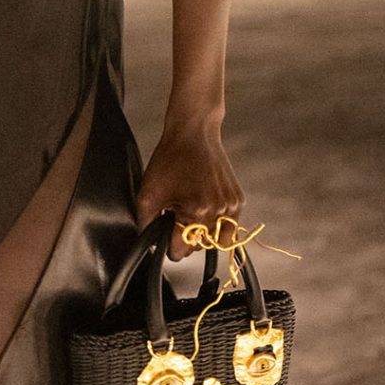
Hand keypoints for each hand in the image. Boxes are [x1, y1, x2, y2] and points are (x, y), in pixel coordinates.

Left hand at [136, 112, 242, 259]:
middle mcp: (218, 211)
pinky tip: (203, 209)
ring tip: (190, 217)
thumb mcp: (148, 193)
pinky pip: (228, 227)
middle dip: (185, 237)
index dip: (168, 247)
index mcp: (196, 212)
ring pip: (215, 240)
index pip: (181, 251)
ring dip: (201, 234)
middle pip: (198, 247)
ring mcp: (231, 206)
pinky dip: (215, 224)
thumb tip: (151, 243)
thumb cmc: (171, 159)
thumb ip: (146, 223)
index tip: (164, 236)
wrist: (194, 134)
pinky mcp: (238, 200)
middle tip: (176, 217)